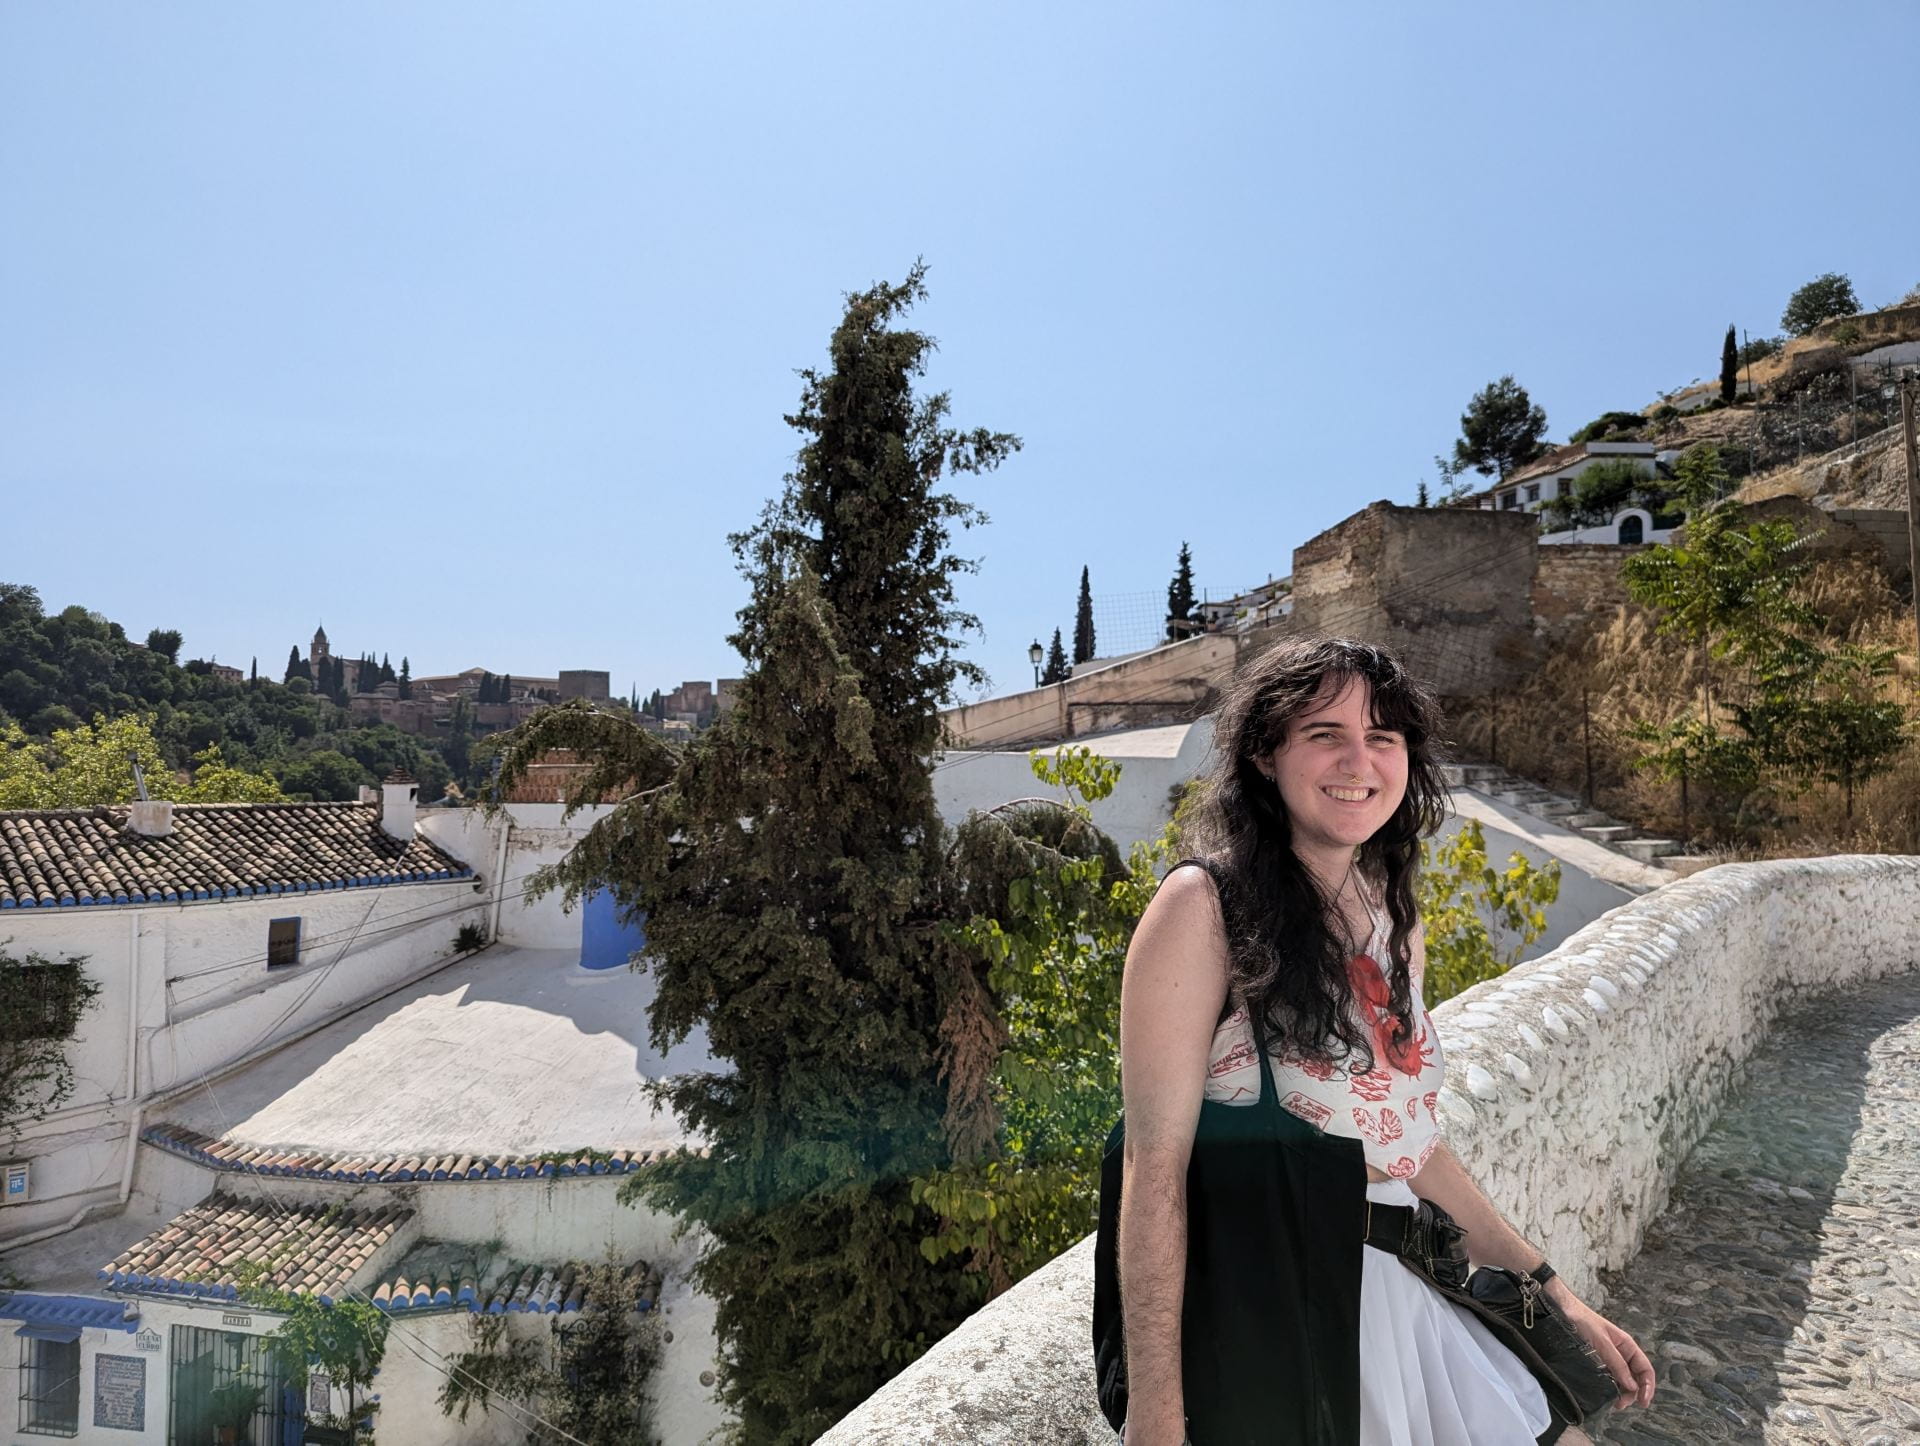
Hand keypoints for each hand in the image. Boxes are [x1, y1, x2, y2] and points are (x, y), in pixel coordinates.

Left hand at [1551, 1286, 1655, 1408]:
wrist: (1562, 1311)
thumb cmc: (1583, 1321)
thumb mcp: (1602, 1342)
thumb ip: (1617, 1363)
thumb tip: (1633, 1387)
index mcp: (1627, 1346)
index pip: (1645, 1369)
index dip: (1648, 1386)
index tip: (1643, 1402)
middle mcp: (1621, 1353)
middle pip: (1635, 1378)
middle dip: (1633, 1393)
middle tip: (1621, 1404)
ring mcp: (1609, 1358)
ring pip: (1622, 1380)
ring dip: (1622, 1393)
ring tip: (1615, 1403)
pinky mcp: (1597, 1362)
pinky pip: (1609, 1378)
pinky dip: (1611, 1388)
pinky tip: (1606, 1394)